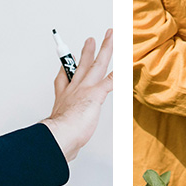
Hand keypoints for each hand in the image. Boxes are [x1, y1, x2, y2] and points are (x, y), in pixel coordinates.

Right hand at [40, 29, 112, 161]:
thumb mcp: (59, 130)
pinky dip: (119, 73)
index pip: (64, 78)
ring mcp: (85, 90)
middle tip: (91, 40)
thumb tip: (68, 148)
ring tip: (111, 38)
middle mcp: (74, 89)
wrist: (60, 136)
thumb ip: (66, 133)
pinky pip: (111, 80)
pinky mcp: (95, 94)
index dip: (67, 68)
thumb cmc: (60, 136)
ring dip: (105, 50)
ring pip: (97, 64)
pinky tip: (126, 65)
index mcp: (64, 96)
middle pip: (83, 64)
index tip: (68, 60)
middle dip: (88, 51)